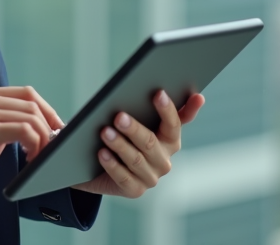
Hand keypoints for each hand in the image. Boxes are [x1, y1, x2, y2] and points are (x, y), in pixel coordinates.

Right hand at [0, 85, 62, 211]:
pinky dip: (34, 145)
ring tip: (38, 157)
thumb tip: (44, 124)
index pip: (26, 92)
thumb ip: (9, 122)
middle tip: (52, 147)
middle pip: (31, 102)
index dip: (47, 110)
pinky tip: (30, 158)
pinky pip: (23, 131)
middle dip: (48, 125)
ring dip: (42, 139)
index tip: (58, 129)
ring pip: (30, 117)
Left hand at [71, 91, 204, 198]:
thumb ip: (152, 105)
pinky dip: (112, 165)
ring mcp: (151, 177)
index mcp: (170, 139)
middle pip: (151, 142)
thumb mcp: (138, 119)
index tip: (158, 93)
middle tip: (118, 116)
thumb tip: (178, 91)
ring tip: (105, 132)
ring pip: (136, 160)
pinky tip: (102, 154)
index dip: (168, 109)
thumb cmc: (124, 135)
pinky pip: (124, 178)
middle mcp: (164, 160)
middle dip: (134, 129)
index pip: (174, 123)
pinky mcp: (134, 190)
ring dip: (120, 145)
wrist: (101, 167)